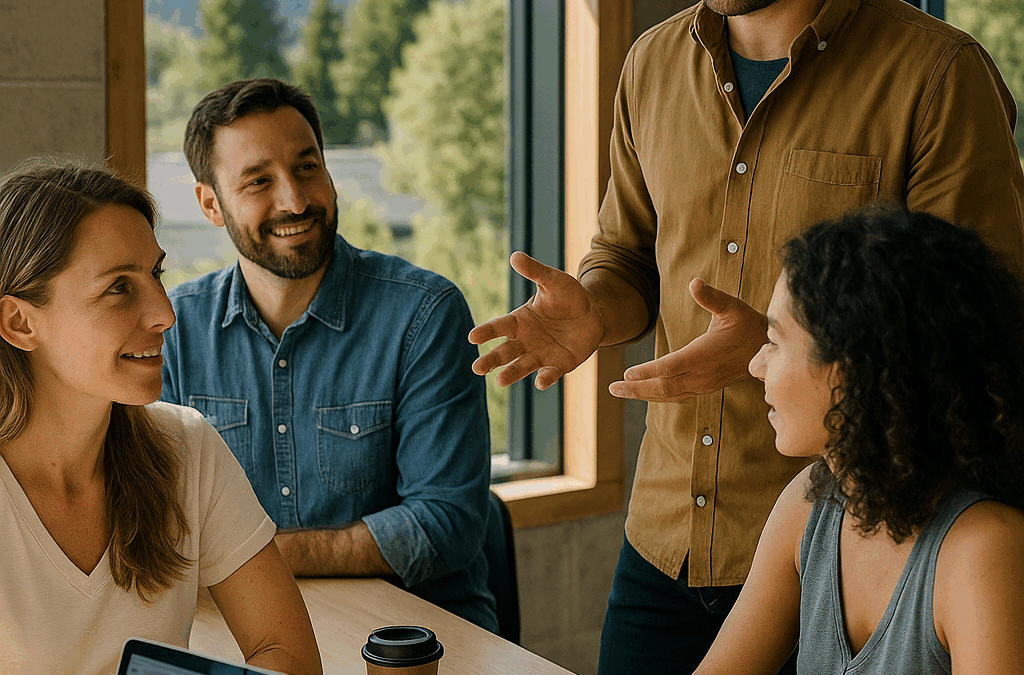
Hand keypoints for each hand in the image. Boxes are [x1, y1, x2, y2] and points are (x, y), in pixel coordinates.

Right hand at [469, 252, 605, 389]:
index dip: (486, 332)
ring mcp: (541, 354)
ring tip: (500, 382)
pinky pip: (550, 373)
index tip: (472, 337)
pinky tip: (540, 382)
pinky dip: (545, 378)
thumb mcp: (552, 280)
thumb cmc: (568, 295)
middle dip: (491, 360)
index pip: (499, 326)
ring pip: (522, 366)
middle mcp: (525, 341)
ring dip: (511, 374)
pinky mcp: (559, 365)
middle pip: (504, 352)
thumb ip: (534, 271)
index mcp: (519, 321)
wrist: (593, 312)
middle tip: (476, 368)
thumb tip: (515, 255)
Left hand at [608, 278, 766, 401]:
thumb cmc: (747, 324)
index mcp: (705, 354)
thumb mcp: (732, 306)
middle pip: (664, 387)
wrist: (767, 348)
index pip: (670, 367)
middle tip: (612, 388)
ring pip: (669, 395)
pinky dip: (658, 397)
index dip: (647, 371)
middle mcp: (703, 374)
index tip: (626, 373)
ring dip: (643, 395)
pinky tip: (644, 393)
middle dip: (636, 389)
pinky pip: (677, 396)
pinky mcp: (706, 388)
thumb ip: (711, 297)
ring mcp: (704, 384)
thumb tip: (695, 282)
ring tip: (620, 392)